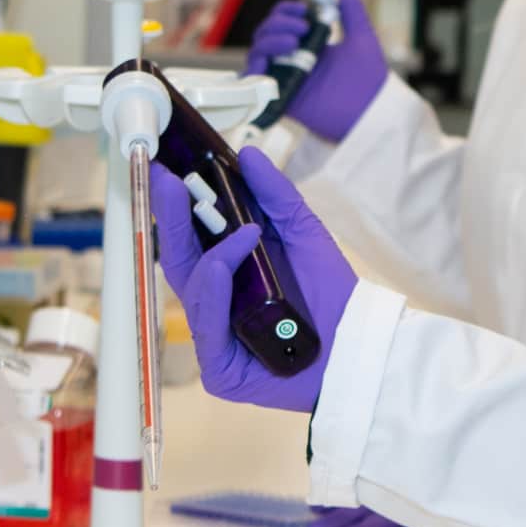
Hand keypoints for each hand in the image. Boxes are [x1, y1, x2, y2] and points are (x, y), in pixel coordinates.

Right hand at [149, 149, 356, 413]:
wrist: (359, 344)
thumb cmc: (330, 296)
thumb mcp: (303, 234)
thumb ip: (275, 196)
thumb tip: (249, 154)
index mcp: (227, 277)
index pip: (190, 241)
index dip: (175, 208)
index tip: (166, 172)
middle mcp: (215, 307)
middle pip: (182, 261)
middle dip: (173, 219)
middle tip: (169, 182)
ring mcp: (215, 341)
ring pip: (194, 293)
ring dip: (208, 256)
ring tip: (236, 231)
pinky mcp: (221, 371)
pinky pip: (208, 329)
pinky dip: (214, 294)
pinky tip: (220, 268)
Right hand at [245, 0, 386, 142]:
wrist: (372, 111)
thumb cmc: (370, 78)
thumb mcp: (361, 35)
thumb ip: (351, 8)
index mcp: (309, 44)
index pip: (283, 21)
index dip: (286, 11)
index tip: (303, 8)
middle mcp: (293, 59)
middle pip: (266, 33)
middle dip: (278, 23)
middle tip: (302, 27)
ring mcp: (285, 78)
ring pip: (257, 53)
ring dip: (269, 41)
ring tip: (294, 42)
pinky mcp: (280, 98)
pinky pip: (254, 83)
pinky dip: (254, 69)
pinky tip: (269, 61)